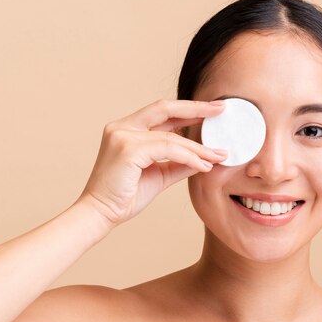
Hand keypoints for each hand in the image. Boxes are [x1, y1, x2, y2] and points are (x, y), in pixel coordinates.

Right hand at [75, 99, 226, 225]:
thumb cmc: (125, 197)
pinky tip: (203, 166)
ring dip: (198, 147)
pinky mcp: (127, 149)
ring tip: (219, 155)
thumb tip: (204, 158)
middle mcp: (122, 127)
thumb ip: (178, 163)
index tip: (212, 111)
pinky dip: (189, 157)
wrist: (101, 214)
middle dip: (196, 108)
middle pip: (165, 108)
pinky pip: (167, 149)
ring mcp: (123, 136)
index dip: (187, 110)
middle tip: (220, 108)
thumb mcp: (158, 175)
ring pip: (170, 136)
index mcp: (126, 129)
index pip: (161, 113)